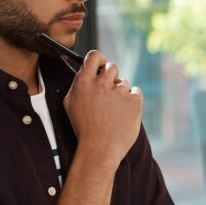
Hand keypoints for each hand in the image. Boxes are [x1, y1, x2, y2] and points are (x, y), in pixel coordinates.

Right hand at [63, 50, 143, 164]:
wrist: (99, 149)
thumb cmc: (83, 128)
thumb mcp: (70, 104)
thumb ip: (77, 85)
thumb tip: (84, 70)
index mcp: (84, 81)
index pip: (94, 55)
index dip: (99, 60)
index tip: (101, 67)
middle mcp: (102, 83)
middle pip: (112, 67)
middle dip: (111, 77)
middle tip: (108, 94)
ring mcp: (119, 91)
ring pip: (124, 82)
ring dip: (120, 92)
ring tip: (114, 111)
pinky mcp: (134, 100)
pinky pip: (136, 92)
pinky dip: (132, 100)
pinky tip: (124, 113)